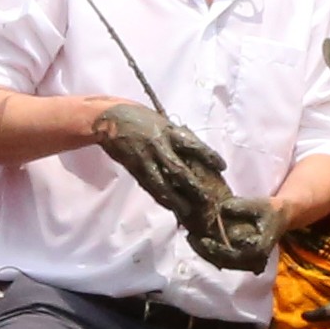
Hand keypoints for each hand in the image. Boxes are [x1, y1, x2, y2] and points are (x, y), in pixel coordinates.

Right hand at [92, 102, 229, 220]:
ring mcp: (145, 160)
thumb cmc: (137, 117)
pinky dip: (161, 197)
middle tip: (208, 200)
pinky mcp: (135, 169)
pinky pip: (150, 186)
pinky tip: (169, 206)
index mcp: (168, 131)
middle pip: (179, 171)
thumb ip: (175, 135)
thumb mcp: (161, 121)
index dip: (209, 156)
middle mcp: (158, 146)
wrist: (107, 119)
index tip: (222, 166)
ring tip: (188, 211)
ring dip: (176, 200)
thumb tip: (192, 150)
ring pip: (163, 184)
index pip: (193, 145)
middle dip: (194, 187)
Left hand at [190, 195, 286, 273]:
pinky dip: (208, 251)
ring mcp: (245, 263)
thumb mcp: (260, 204)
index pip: (232, 255)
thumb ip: (242, 207)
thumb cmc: (271, 210)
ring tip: (190, 237)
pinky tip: (196, 240)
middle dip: (204, 251)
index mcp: (258, 251)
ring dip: (204, 252)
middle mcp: (252, 261)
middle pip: (222, 262)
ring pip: (220, 262)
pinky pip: (221, 258)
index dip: (216, 249)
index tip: (202, 239)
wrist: (280, 217)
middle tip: (189, 237)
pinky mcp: (240, 259)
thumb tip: (222, 208)